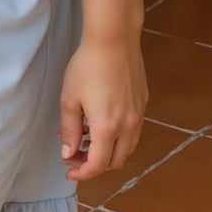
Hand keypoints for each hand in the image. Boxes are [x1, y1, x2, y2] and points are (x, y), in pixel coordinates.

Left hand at [59, 35, 147, 179]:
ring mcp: (138, 112)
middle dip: (94, 166)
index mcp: (107, 126)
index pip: (97, 165)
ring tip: (87, 142)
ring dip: (108, 153)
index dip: (81, 173)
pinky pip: (133, 131)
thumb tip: (68, 153)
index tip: (69, 170)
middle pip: (115, 161)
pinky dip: (118, 138)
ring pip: (127, 148)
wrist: (114, 37)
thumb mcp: (69, 101)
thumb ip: (69, 131)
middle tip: (75, 157)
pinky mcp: (143, 101)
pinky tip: (101, 126)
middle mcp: (127, 123)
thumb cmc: (88, 66)